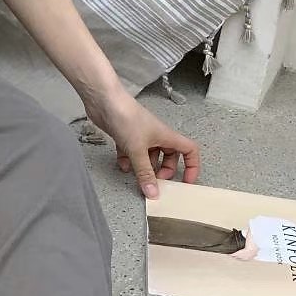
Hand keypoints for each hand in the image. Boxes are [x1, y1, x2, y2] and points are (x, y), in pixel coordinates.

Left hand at [86, 90, 200, 198]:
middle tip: (156, 181)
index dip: (191, 166)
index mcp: (167, 136)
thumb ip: (145, 173)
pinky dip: (128, 160)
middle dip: (164, 170)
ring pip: (148, 156)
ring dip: (144, 167)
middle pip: (168, 156)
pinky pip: (130, 152)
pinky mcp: (124, 135)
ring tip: (137, 176)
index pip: (189, 151)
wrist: (104, 101)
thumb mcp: (138, 150)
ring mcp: (140, 135)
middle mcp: (156, 136)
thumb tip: (153, 193)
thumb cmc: (127, 119)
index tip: (186, 181)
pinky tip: (122, 166)